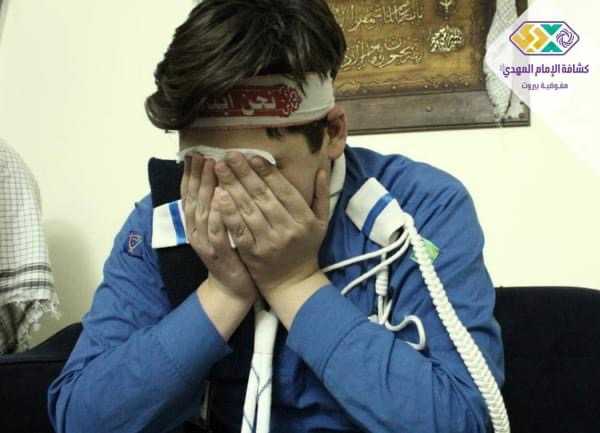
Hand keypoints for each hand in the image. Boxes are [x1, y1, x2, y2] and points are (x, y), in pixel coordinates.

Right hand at [180, 154, 257, 305]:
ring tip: (212, 167)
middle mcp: (195, 231)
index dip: (191, 173)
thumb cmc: (231, 254)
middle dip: (198, 174)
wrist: (232, 290)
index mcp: (196, 223)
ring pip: (202, 211)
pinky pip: (216, 231)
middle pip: (193, 198)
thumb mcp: (222, 227)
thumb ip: (218, 206)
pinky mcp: (218, 254)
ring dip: (206, 187)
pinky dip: (217, 214)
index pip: (189, 194)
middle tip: (204, 153)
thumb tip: (221, 178)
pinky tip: (221, 199)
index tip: (195, 153)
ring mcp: (205, 243)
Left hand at [213, 151, 329, 296]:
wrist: (292, 283)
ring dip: (232, 187)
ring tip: (220, 168)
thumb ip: (322, 195)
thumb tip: (322, 168)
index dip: (267, 172)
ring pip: (248, 210)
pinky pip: (238, 229)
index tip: (253, 156)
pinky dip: (227, 212)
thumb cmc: (306, 248)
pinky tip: (217, 196)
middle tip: (230, 155)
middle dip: (244, 173)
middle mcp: (287, 230)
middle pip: (262, 196)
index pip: (284, 190)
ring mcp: (268, 242)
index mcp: (305, 220)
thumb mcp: (322, 222)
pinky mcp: (252, 253)